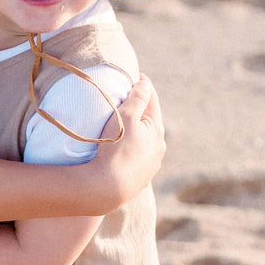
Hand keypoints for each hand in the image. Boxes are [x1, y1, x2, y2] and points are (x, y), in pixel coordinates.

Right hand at [93, 76, 165, 203]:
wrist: (106, 189)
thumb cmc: (115, 149)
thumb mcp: (126, 117)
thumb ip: (137, 98)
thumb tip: (145, 84)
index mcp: (157, 129)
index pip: (151, 99)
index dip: (141, 85)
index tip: (132, 75)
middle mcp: (158, 147)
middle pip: (149, 120)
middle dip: (138, 108)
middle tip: (123, 97)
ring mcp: (150, 165)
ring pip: (144, 140)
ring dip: (135, 130)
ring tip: (120, 124)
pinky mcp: (140, 178)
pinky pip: (137, 156)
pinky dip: (131, 147)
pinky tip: (121, 148)